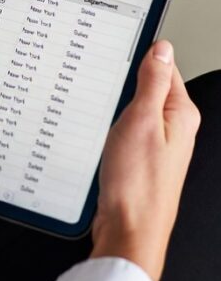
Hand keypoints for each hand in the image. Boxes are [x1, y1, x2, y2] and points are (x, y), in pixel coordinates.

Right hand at [91, 40, 199, 280]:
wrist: (129, 230)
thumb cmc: (137, 184)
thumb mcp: (142, 120)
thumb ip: (152, 83)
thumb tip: (161, 49)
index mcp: (181, 114)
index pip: (164, 67)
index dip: (139, 56)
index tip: (116, 50)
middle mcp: (174, 128)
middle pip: (148, 87)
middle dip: (125, 82)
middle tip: (102, 82)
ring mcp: (158, 144)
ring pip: (135, 109)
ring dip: (116, 104)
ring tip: (99, 105)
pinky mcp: (141, 158)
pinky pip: (127, 129)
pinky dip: (112, 124)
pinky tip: (100, 129)